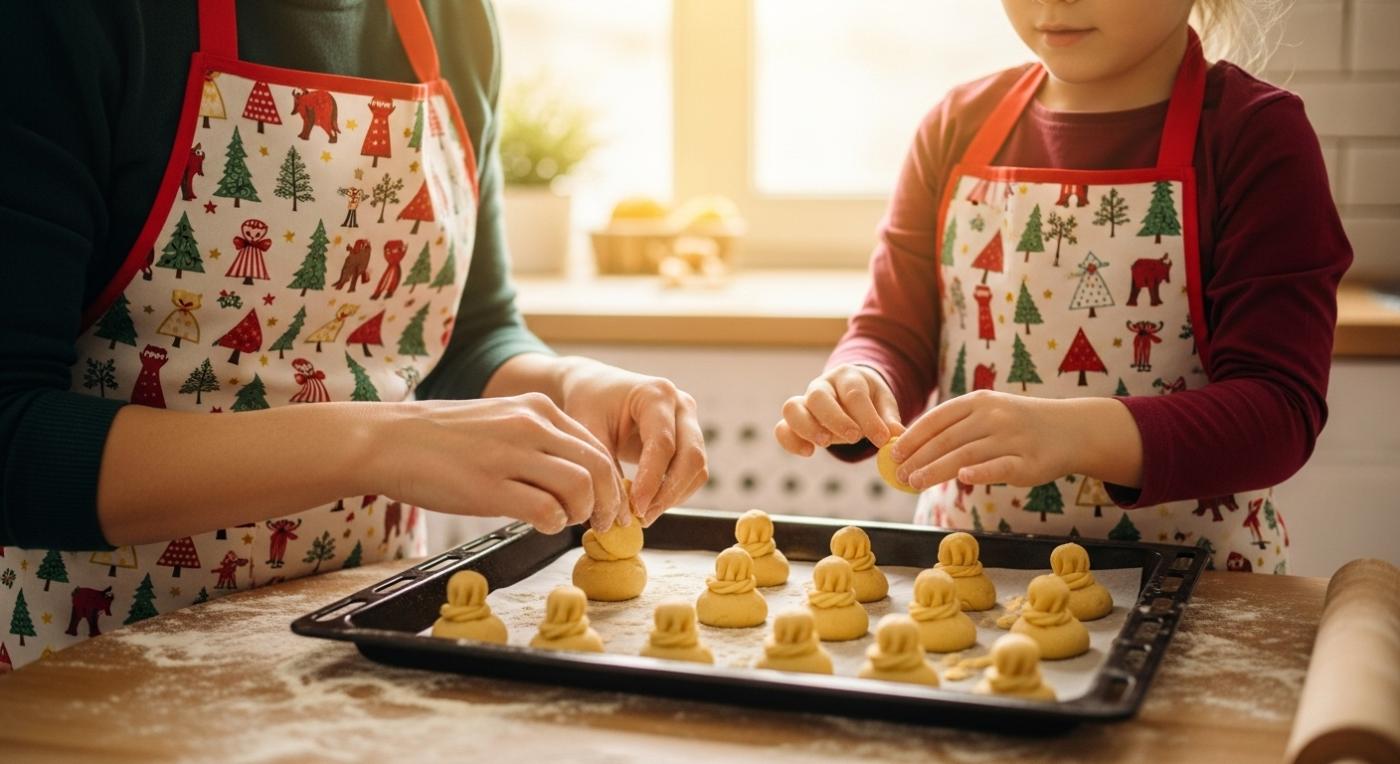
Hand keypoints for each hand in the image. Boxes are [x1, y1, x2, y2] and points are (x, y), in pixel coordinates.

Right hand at [383, 395, 626, 534]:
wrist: (388, 440)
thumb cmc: (441, 439)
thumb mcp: (499, 422)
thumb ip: (537, 441)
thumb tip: (573, 477)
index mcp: (536, 408)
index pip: (596, 445)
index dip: (610, 480)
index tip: (609, 503)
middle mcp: (530, 425)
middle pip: (598, 466)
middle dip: (609, 501)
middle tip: (603, 523)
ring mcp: (510, 455)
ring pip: (580, 486)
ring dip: (582, 513)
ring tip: (565, 522)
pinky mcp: (489, 486)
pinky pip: (546, 509)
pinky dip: (553, 523)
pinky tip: (540, 525)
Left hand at [556, 358, 707, 525]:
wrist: (597, 388)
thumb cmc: (589, 405)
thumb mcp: (587, 431)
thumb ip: (603, 470)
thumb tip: (619, 517)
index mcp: (656, 394)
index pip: (663, 443)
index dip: (652, 480)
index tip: (636, 508)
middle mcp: (681, 405)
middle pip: (692, 456)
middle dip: (669, 492)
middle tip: (642, 517)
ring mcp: (690, 421)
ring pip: (698, 468)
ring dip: (674, 496)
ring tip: (643, 515)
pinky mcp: (690, 439)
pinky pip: (693, 473)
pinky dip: (676, 492)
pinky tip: (651, 504)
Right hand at [775, 364, 902, 456]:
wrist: (851, 393)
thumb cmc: (870, 399)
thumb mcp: (884, 403)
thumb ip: (888, 419)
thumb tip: (896, 435)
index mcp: (848, 377)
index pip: (854, 393)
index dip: (868, 417)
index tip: (882, 438)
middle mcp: (822, 386)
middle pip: (818, 396)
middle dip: (835, 419)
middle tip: (854, 437)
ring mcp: (804, 401)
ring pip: (792, 407)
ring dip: (808, 427)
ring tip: (825, 444)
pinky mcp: (795, 419)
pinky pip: (782, 427)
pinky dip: (790, 441)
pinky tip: (808, 452)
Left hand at [886, 391, 1142, 489]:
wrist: (1071, 429)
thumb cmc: (1019, 424)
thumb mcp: (988, 413)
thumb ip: (957, 426)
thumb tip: (914, 445)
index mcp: (979, 401)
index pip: (938, 418)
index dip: (913, 436)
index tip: (894, 451)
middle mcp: (993, 416)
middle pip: (947, 439)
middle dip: (918, 457)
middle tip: (898, 474)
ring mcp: (1012, 438)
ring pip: (966, 455)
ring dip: (936, 469)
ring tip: (914, 482)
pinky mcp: (1029, 462)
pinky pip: (1000, 467)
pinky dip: (981, 472)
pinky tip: (962, 479)